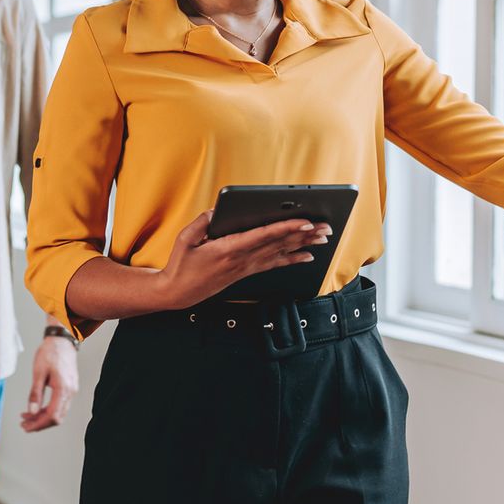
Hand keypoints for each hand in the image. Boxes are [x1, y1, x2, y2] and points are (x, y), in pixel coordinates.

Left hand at [21, 331, 79, 432]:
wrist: (62, 341)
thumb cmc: (50, 353)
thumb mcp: (38, 372)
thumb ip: (35, 393)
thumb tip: (31, 411)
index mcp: (63, 388)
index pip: (52, 415)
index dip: (39, 424)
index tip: (26, 426)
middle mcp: (70, 392)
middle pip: (57, 418)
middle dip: (39, 423)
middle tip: (24, 424)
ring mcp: (71, 391)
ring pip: (59, 413)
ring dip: (43, 418)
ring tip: (27, 417)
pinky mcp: (69, 388)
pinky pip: (60, 405)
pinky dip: (48, 410)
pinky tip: (36, 409)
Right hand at [156, 210, 330, 309]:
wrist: (178, 293)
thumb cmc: (181, 265)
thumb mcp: (184, 239)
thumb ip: (202, 222)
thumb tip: (218, 211)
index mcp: (228, 249)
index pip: (263, 236)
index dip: (286, 228)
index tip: (305, 222)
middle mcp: (242, 259)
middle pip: (278, 244)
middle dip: (304, 235)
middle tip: (325, 227)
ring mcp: (246, 267)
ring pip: (280, 253)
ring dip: (303, 245)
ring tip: (323, 238)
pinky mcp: (246, 273)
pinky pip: (274, 265)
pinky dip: (292, 260)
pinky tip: (307, 257)